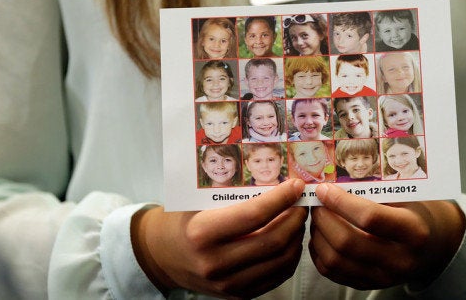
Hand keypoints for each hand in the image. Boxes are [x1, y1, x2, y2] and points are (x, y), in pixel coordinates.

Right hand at [131, 178, 307, 298]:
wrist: (163, 256)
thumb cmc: (184, 220)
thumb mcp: (198, 201)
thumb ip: (232, 193)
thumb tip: (277, 179)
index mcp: (202, 233)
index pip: (254, 215)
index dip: (281, 199)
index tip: (296, 186)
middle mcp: (215, 263)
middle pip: (273, 240)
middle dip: (295, 218)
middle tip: (302, 202)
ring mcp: (227, 284)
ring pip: (281, 261)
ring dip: (297, 237)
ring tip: (298, 219)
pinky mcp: (238, 296)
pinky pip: (277, 277)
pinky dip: (290, 257)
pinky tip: (291, 240)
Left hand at [309, 183, 464, 289]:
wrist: (433, 246)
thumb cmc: (417, 213)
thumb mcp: (407, 198)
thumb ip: (374, 192)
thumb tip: (332, 183)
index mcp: (414, 232)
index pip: (369, 218)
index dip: (340, 202)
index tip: (325, 189)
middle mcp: (400, 260)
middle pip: (347, 242)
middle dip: (323, 218)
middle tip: (316, 202)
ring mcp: (383, 277)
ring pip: (335, 260)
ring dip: (318, 234)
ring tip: (318, 216)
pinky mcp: (368, 285)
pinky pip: (332, 272)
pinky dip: (319, 252)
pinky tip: (321, 234)